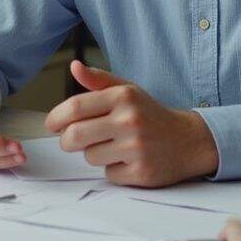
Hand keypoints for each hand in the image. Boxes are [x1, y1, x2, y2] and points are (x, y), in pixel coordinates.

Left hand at [44, 60, 218, 186]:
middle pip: (74, 137)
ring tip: (113, 146)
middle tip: (72, 140)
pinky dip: (113, 169)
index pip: (74, 108)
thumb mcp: (128, 90)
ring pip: (90, 157)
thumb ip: (98, 80)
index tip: (52, 125)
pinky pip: (108, 174)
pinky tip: (127, 160)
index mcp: (123, 96)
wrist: (189, 140)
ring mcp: (136, 148)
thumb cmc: (150, 114)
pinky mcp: (142, 172)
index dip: (56, 118)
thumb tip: (73, 66)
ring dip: (94, 154)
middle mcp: (130, 120)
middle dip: (67, 141)